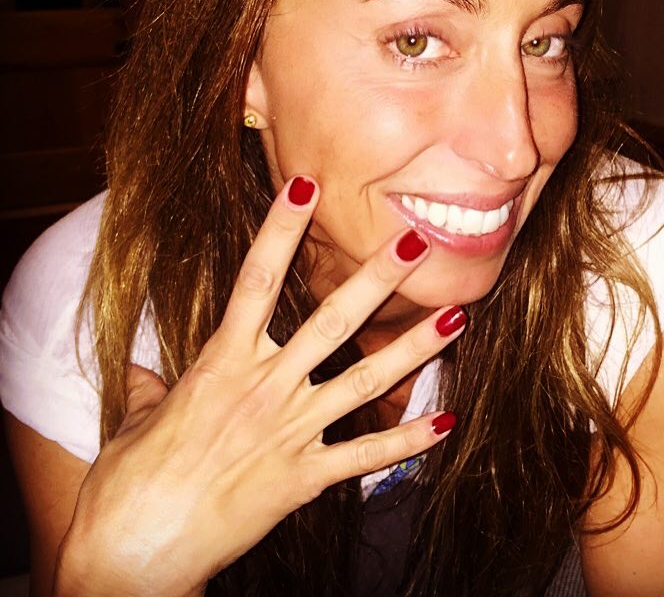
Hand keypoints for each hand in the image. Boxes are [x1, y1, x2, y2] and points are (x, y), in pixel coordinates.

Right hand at [55, 176, 462, 596]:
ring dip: (415, 348)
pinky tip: (445, 423)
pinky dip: (406, 440)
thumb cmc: (126, 486)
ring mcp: (289, 433)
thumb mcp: (133, 422)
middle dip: (375, 278)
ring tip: (457, 317)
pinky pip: (365, 455)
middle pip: (330, 320)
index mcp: (220, 363)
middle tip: (416, 241)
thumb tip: (143, 374)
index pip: (254, 279)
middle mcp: (263, 389)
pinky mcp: (303, 479)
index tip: (303, 184)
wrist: (132, 558)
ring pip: (365, 380)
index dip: (279, 229)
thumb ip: (149, 389)